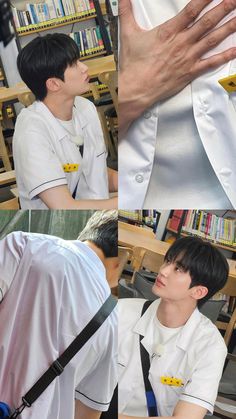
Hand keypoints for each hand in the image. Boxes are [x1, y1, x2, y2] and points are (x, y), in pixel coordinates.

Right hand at [119, 0, 235, 134]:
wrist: (135, 89)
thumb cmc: (133, 64)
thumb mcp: (128, 34)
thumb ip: (126, 11)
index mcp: (168, 32)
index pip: (191, 10)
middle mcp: (181, 43)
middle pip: (207, 22)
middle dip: (223, 8)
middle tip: (234, 0)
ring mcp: (187, 58)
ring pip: (212, 40)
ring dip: (228, 28)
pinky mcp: (190, 72)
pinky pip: (211, 63)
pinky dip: (224, 57)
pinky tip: (235, 50)